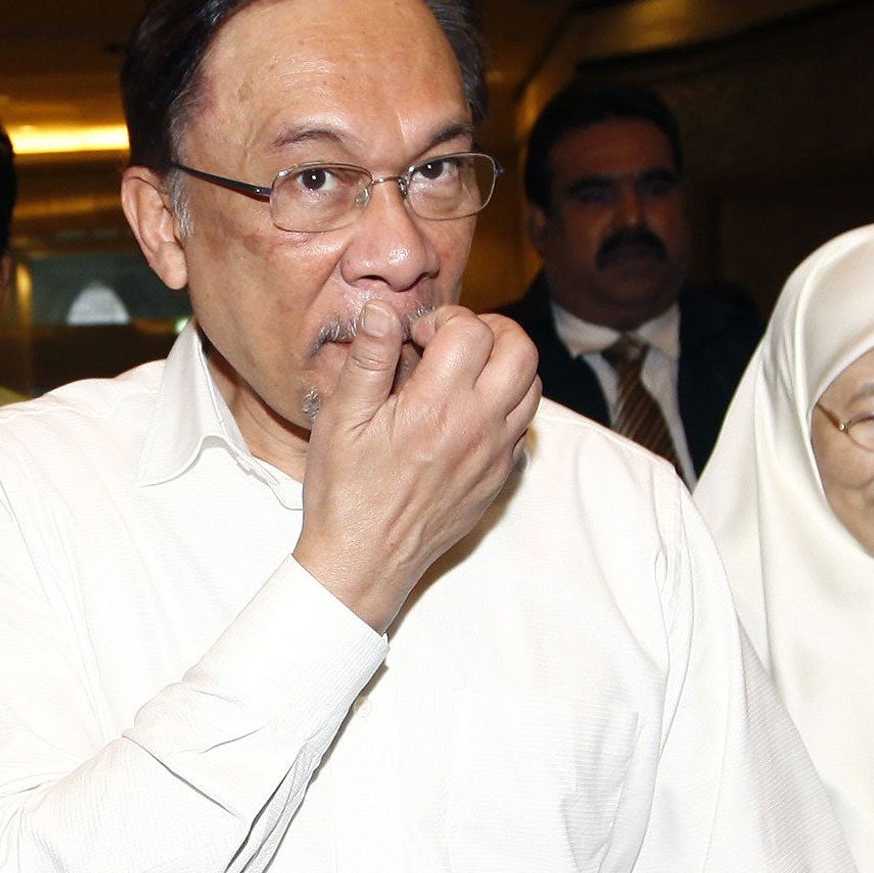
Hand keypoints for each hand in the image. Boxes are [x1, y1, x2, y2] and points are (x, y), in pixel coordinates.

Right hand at [296, 302, 540, 629]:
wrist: (365, 562)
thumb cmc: (346, 491)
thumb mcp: (341, 419)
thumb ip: (369, 359)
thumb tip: (384, 310)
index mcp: (437, 407)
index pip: (472, 331)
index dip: (445, 319)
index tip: (417, 337)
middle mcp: (478, 427)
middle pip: (520, 350)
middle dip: (490, 329)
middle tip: (455, 339)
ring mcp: (495, 455)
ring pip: (532, 386)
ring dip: (504, 365)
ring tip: (465, 371)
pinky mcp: (499, 478)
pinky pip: (524, 426)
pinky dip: (507, 403)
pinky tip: (469, 410)